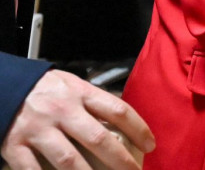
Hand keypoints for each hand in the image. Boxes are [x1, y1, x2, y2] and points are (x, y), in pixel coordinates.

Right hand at [1, 69, 154, 169]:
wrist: (6, 83)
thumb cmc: (45, 88)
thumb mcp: (73, 85)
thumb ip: (94, 102)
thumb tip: (123, 122)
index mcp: (80, 93)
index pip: (117, 110)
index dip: (138, 129)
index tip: (150, 145)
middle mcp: (61, 111)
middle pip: (97, 138)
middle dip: (120, 160)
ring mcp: (38, 129)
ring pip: (68, 159)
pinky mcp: (15, 145)